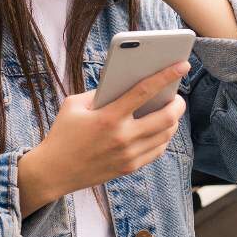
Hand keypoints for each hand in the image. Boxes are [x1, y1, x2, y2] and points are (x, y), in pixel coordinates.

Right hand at [18, 60, 187, 215]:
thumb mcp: (73, 105)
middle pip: (166, 117)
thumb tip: (124, 84)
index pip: (144, 91)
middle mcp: (122, 137)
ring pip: (166, 135)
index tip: (182, 65)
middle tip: (177, 96)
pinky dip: (163, 137)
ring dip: (173, 121)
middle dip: (178, 103)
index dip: (166, 76)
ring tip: (170, 111)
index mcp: (107, 117)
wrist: (54, 171)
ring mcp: (128, 155)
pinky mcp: (129, 167)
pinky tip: (161, 129)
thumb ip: (99, 92)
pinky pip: (157, 150)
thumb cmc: (62, 133)